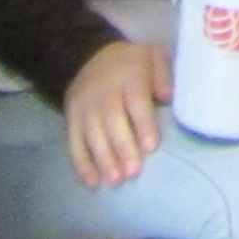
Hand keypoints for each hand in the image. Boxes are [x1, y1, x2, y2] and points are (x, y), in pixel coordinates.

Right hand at [61, 42, 170, 187]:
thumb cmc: (131, 64)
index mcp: (129, 77)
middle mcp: (104, 93)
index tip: (151, 146)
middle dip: (122, 148)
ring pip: (92, 135)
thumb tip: (167, 96)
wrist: (89, 57)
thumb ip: (162, 74)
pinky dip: (82, 164)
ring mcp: (85, 108)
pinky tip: (93, 182)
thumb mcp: (152, 57)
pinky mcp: (71, 119)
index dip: (143, 124)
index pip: (136, 101)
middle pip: (112, 121)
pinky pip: (74, 142)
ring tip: (116, 180)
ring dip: (103, 159)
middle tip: (133, 172)